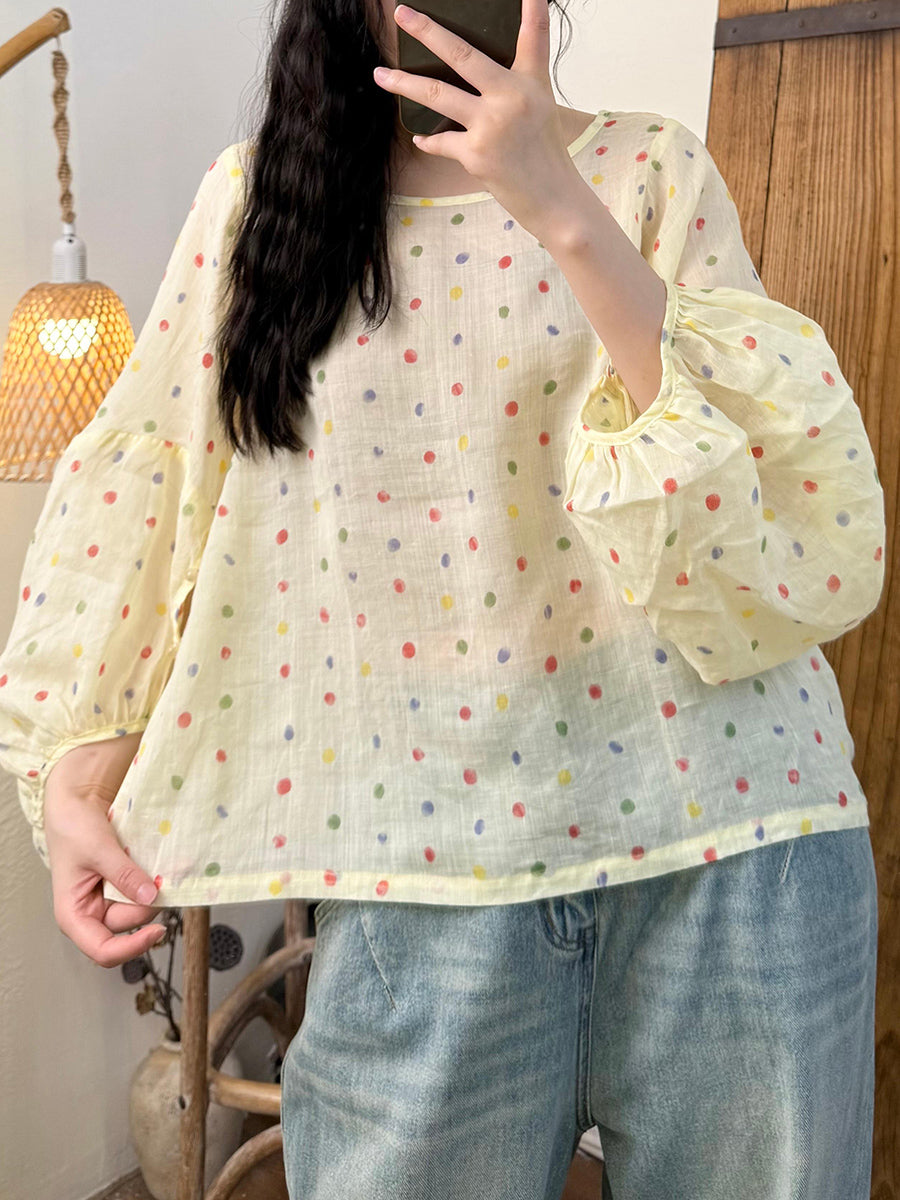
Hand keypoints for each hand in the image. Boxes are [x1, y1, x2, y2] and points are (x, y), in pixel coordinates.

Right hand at [43, 733, 165, 967]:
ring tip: (158, 868)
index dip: (132, 948)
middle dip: (147, 905)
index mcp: (73, 915)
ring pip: (140, 909)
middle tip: (160, 877)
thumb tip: (151, 897)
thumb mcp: (98, 850)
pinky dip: (154, 883)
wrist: (78, 801)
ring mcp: (108, 901)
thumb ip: (124, 875)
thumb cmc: (74, 826)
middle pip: (129, 926)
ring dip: (153, 892)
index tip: (159, 930)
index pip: (103, 951)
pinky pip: (143, 893)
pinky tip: (161, 869)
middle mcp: (91, 913)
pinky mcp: (122, 887)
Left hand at [373, 0, 584, 236]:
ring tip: (380, 75)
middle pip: (462, 55)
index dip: (532, 7)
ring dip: (403, 84)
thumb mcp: (541, 110)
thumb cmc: (546, 156)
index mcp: (531, 82)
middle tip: (402, 14)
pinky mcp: (476, 154)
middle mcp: (511, 97)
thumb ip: (514, 86)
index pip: (533, 35)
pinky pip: (441, 141)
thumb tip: (480, 76)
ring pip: (437, 94)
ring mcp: (491, 125)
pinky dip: (429, 140)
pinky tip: (420, 137)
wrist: (554, 200)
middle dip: (428, 31)